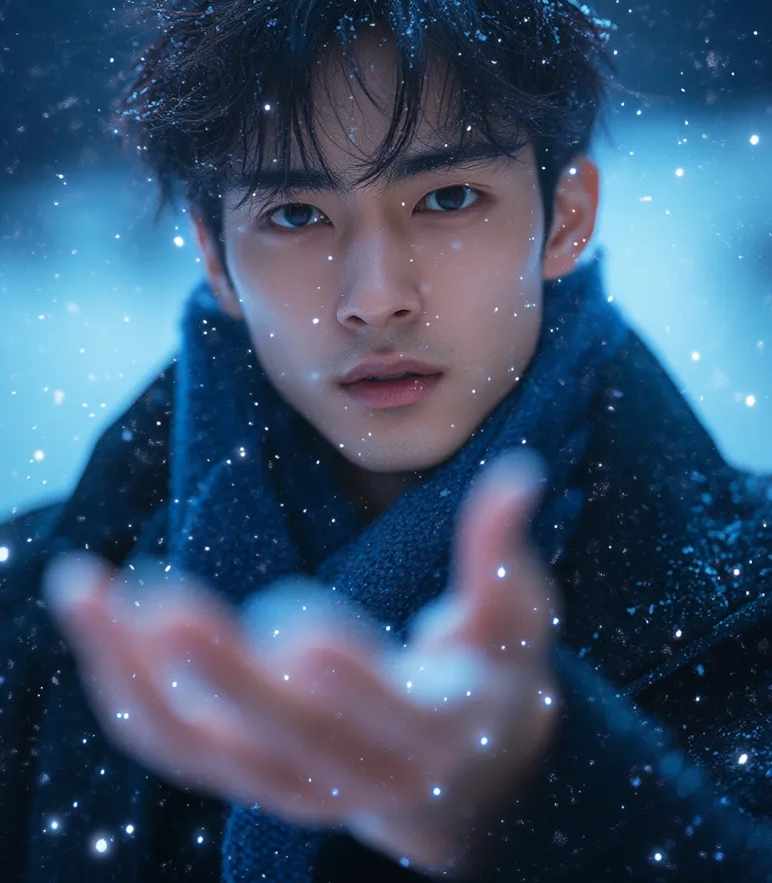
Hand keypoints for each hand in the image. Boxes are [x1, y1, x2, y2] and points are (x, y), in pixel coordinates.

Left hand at [42, 453, 559, 877]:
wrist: (461, 777)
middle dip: (216, 670)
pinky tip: (94, 622)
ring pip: (203, 747)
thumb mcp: (515, 616)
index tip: (300, 629)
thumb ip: (501, 552)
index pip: (390, 719)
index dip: (350, 683)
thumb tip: (519, 475)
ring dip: (137, 675)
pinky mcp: (246, 777)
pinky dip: (123, 689)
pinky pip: (172, 745)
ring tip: (87, 592)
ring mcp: (292, 785)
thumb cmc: (489, 675)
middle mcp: (358, 775)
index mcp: (434, 731)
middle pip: (278, 737)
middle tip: (158, 600)